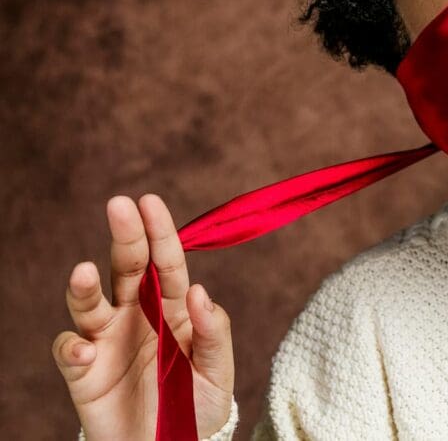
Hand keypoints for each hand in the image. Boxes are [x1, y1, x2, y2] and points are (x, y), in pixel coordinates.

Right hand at [53, 194, 233, 438]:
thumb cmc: (196, 404)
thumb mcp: (218, 370)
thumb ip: (213, 332)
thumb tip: (200, 290)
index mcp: (174, 307)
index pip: (168, 262)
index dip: (160, 232)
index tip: (149, 202)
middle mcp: (137, 314)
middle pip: (127, 268)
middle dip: (125, 236)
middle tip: (119, 205)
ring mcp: (107, 340)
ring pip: (90, 302)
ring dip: (83, 286)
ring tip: (84, 271)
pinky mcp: (83, 371)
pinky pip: (71, 351)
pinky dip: (73, 348)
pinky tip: (85, 351)